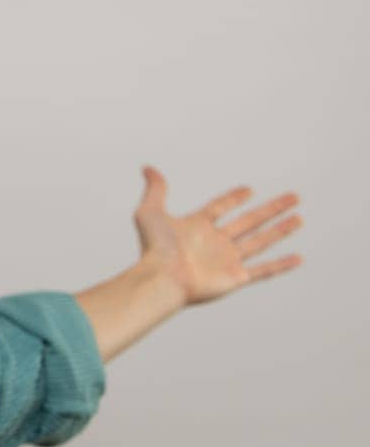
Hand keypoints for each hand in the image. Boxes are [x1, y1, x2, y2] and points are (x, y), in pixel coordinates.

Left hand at [133, 165, 304, 307]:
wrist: (161, 278)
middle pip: (249, 221)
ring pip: (261, 242)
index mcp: (197, 227)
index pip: (220, 208)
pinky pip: (264, 271)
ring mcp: (226, 261)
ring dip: (281, 230)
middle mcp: (215, 243)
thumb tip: (147, 168)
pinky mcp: (235, 278)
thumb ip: (155, 190)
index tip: (248, 190)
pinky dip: (281, 265)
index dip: (234, 198)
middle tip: (293, 197)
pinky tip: (298, 257)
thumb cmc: (153, 248)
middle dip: (271, 209)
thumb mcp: (150, 212)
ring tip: (299, 218)